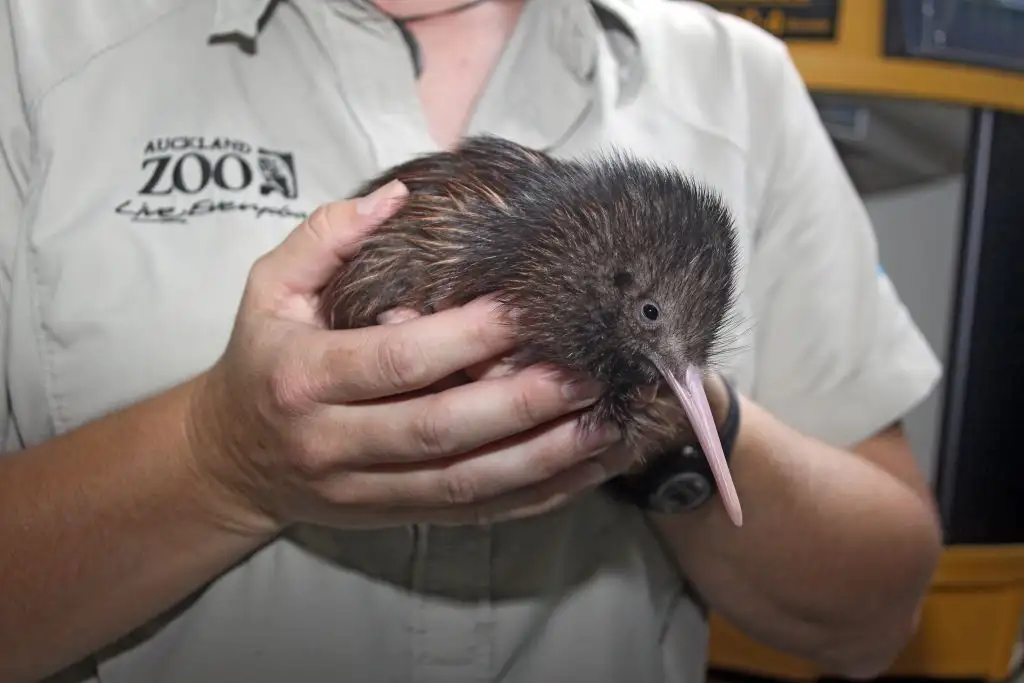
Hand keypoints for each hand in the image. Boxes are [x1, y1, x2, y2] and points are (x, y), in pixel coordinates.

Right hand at [189, 180, 626, 534]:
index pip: (396, 359)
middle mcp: (333, 442)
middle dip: (519, 402)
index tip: (526, 307)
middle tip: (586, 370)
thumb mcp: (267, 289)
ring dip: (541, 458)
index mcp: (304, 377)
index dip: (466, 337)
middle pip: (439, 429)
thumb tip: (396, 197)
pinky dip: (532, 497)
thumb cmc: (261, 360)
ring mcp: (365, 490)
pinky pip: (472, 515)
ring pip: (465, 483)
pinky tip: (582, 472)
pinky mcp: (395, 518)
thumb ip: (324, 238)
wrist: (232, 460)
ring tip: (604, 425)